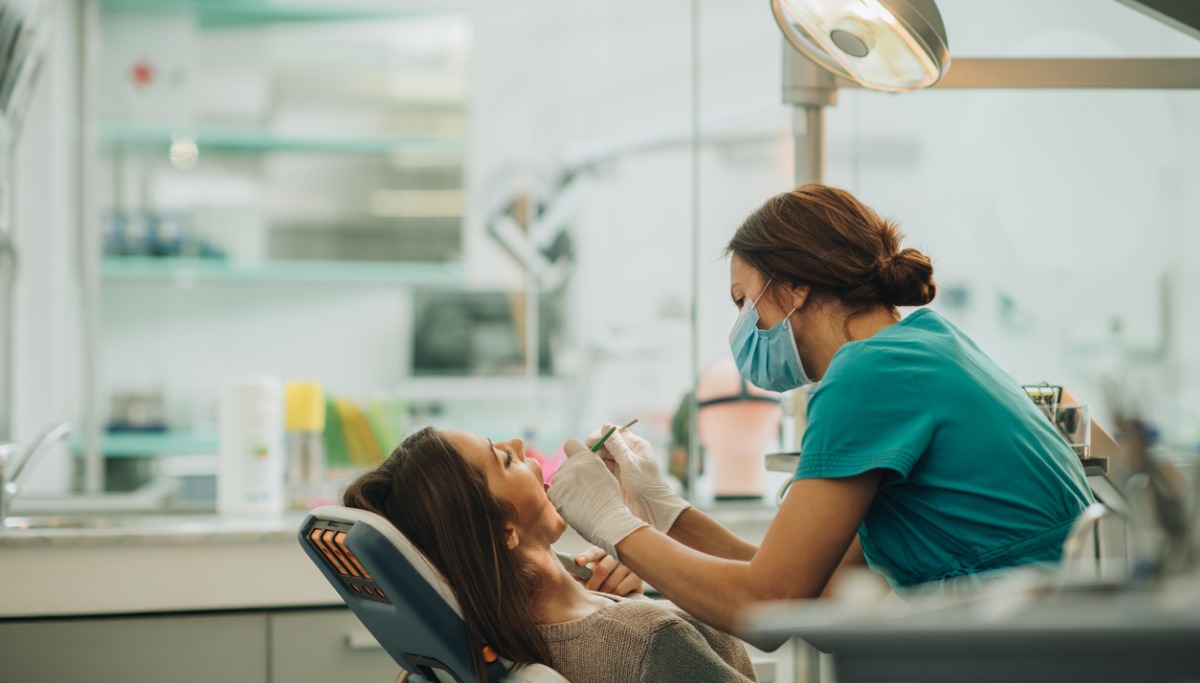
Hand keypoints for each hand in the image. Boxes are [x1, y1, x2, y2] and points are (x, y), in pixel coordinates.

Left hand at [548, 439, 647, 559]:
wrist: (606, 519)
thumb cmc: (610, 499)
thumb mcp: (605, 473)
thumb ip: (590, 464)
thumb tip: (581, 463)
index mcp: (586, 457)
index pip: (570, 444)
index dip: (573, 453)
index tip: (577, 463)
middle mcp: (572, 464)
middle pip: (564, 466)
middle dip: (570, 475)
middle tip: (582, 490)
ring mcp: (561, 479)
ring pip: (558, 480)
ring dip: (564, 488)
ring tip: (579, 500)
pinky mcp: (554, 493)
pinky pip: (553, 492)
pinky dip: (560, 499)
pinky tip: (573, 506)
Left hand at [573, 546, 643, 595]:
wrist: (628, 583)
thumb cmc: (605, 576)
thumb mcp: (592, 571)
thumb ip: (580, 573)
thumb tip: (567, 576)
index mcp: (603, 551)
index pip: (594, 552)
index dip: (586, 557)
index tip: (579, 562)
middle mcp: (617, 555)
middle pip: (602, 569)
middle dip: (593, 584)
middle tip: (589, 591)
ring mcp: (628, 565)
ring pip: (611, 582)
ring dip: (603, 591)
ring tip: (602, 592)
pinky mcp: (637, 576)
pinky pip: (620, 589)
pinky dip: (614, 594)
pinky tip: (614, 593)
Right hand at [588, 426, 689, 532]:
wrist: (653, 509)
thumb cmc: (646, 485)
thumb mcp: (630, 463)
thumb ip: (617, 446)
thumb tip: (605, 426)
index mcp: (636, 445)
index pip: (615, 433)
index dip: (601, 435)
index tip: (589, 442)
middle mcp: (629, 453)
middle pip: (608, 444)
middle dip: (596, 448)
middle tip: (585, 456)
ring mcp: (622, 465)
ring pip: (604, 457)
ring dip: (595, 459)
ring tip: (586, 465)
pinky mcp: (617, 477)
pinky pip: (604, 468)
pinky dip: (597, 469)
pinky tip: (590, 472)